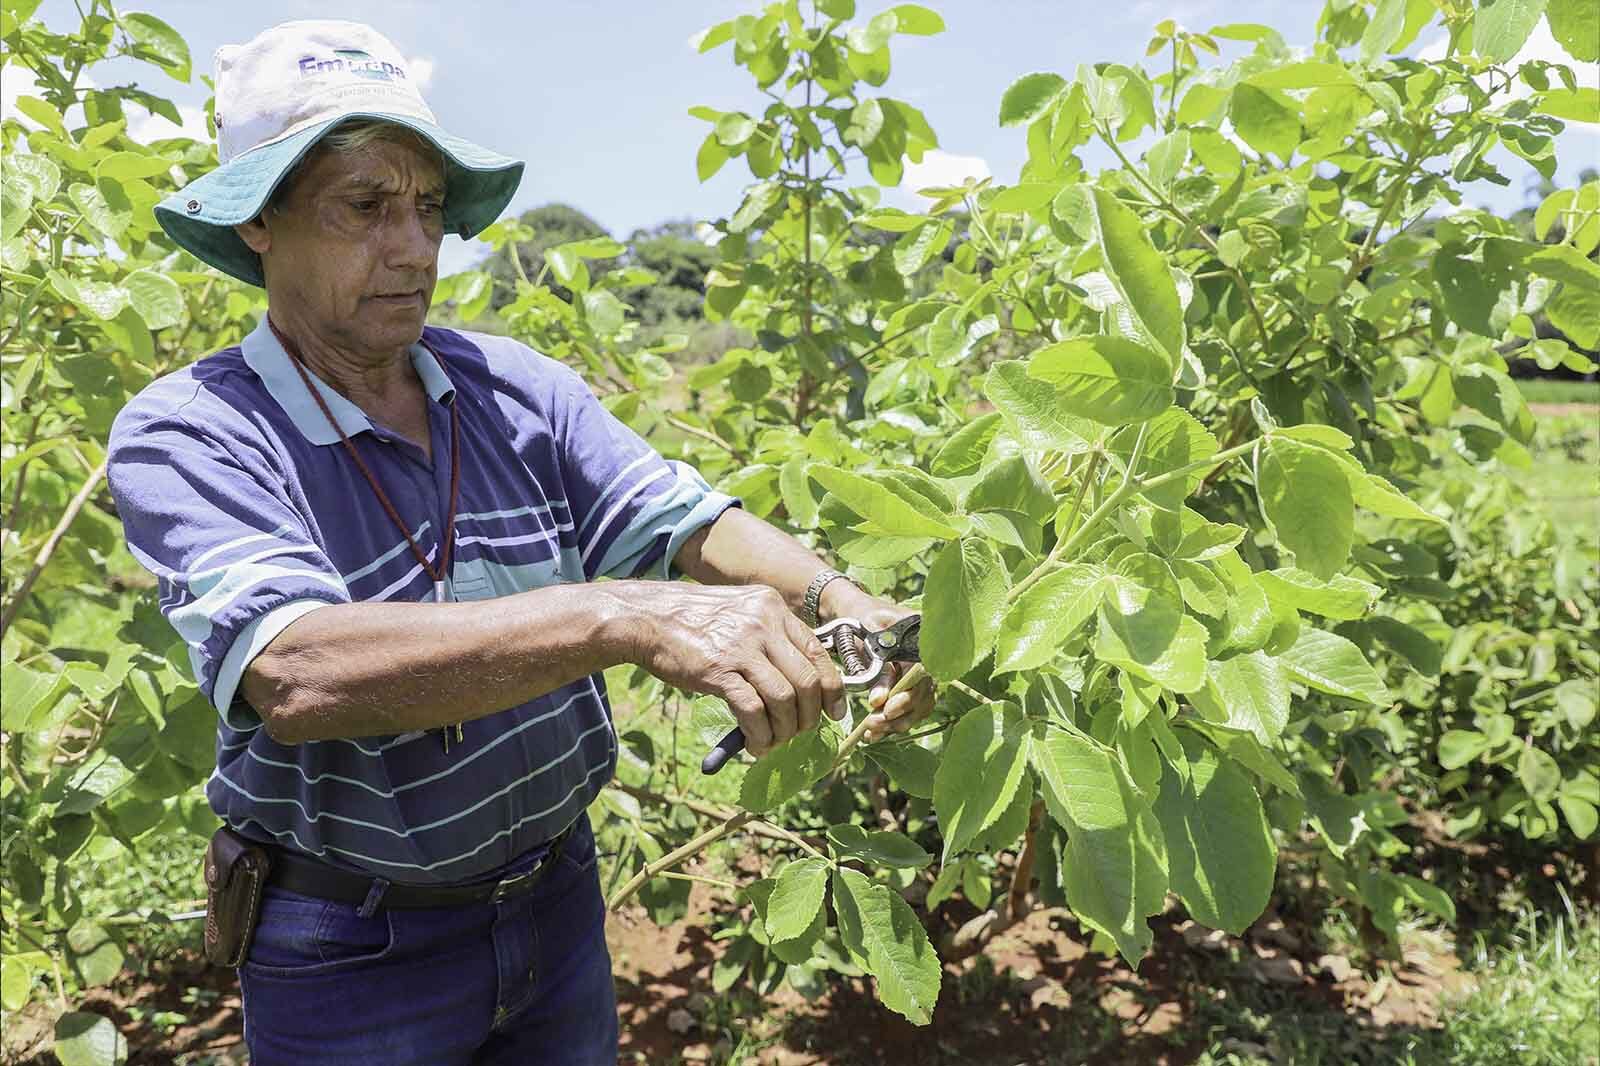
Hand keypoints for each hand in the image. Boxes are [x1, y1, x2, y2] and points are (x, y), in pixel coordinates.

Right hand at [617, 582, 845, 756]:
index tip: (834, 712)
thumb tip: (797, 682)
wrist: (647, 619)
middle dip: (809, 717)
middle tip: (799, 734)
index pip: (818, 652)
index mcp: (772, 609)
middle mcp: (764, 624)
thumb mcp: (740, 613)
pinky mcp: (719, 671)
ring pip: (785, 699)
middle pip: (807, 681)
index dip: (832, 689)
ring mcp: (742, 647)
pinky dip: (760, 735)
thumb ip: (769, 637)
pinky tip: (754, 744)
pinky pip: (754, 711)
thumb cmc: (693, 623)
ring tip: (772, 743)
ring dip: (784, 731)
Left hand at [819, 584, 935, 742]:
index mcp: (923, 639)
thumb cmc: (860, 616)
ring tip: (870, 730)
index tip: (888, 708)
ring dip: (895, 723)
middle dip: (900, 714)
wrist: (851, 611)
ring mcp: (919, 675)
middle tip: (873, 723)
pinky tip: (872, 732)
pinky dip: (891, 723)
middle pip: (923, 695)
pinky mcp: (907, 687)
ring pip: (917, 707)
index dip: (909, 694)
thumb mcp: (868, 634)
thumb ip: (877, 666)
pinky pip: (907, 710)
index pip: (924, 674)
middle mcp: (928, 659)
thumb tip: (880, 700)